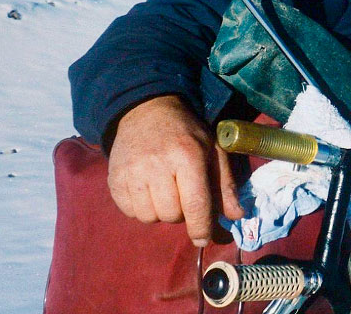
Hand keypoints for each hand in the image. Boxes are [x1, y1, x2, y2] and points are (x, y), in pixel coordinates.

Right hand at [107, 95, 243, 246]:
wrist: (146, 111)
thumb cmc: (186, 134)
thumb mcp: (213, 151)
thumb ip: (225, 184)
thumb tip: (236, 216)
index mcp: (187, 157)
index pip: (195, 204)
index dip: (201, 227)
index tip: (203, 239)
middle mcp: (157, 165)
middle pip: (172, 214)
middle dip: (182, 212)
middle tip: (182, 193)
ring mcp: (132, 172)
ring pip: (150, 217)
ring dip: (160, 212)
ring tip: (164, 191)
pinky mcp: (114, 178)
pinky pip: (130, 212)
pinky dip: (141, 208)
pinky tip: (147, 190)